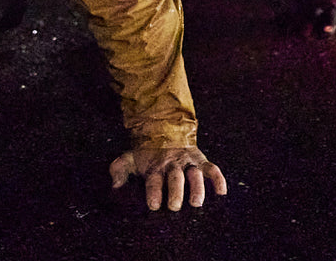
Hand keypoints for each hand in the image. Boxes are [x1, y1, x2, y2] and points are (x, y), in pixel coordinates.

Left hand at [109, 146, 226, 210]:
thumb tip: (115, 186)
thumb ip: (119, 170)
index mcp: (154, 166)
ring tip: (196, 203)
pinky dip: (218, 179)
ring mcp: (188, 162)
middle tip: (174, 206)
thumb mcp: (130, 158)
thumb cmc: (146, 152)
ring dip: (196, 188)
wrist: (164, 128)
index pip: (154, 180)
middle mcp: (172, 165)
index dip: (153, 192)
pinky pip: (212, 169)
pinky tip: (221, 192)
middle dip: (175, 192)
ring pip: (195, 175)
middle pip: (175, 178)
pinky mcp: (201, 161)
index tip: (153, 205)